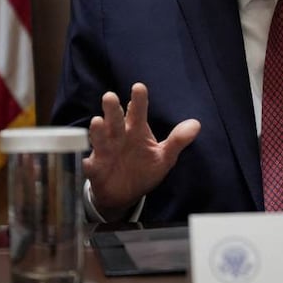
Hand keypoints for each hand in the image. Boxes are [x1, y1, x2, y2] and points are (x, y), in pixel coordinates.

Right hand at [83, 82, 200, 216]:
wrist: (125, 195)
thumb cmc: (143, 169)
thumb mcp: (164, 157)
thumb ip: (177, 140)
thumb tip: (196, 124)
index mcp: (136, 130)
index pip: (138, 112)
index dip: (138, 100)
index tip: (139, 87)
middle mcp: (119, 136)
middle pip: (115, 120)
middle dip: (112, 109)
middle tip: (110, 97)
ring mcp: (105, 151)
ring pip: (100, 138)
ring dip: (97, 131)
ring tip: (97, 121)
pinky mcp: (96, 169)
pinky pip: (89, 164)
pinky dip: (87, 161)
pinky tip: (86, 159)